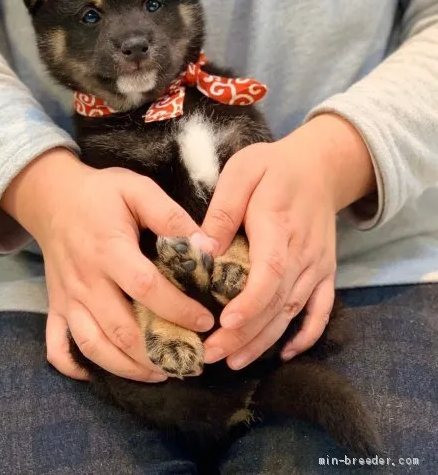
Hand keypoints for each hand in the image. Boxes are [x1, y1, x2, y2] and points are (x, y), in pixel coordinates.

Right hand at [1, 148, 215, 382]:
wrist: (52, 197)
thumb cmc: (101, 193)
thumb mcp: (137, 189)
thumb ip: (170, 216)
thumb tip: (205, 246)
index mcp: (109, 250)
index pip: (146, 288)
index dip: (178, 310)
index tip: (206, 322)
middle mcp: (86, 281)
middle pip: (121, 329)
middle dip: (159, 352)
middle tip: (191, 360)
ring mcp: (67, 298)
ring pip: (93, 346)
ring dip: (128, 368)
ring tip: (160, 373)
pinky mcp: (56, 306)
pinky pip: (59, 346)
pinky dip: (77, 366)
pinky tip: (103, 372)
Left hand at [201, 114, 375, 368]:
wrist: (320, 166)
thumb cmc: (272, 167)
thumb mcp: (242, 172)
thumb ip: (224, 209)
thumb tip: (203, 249)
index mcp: (278, 226)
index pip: (269, 272)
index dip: (250, 302)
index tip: (225, 323)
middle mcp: (303, 253)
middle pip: (276, 302)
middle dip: (244, 334)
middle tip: (210, 355)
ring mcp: (317, 266)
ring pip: (292, 312)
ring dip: (264, 340)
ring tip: (232, 361)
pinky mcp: (325, 272)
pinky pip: (321, 310)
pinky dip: (306, 335)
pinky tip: (284, 354)